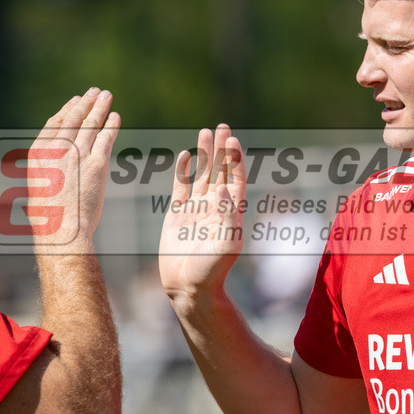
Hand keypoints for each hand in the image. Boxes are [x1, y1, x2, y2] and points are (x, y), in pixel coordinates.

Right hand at [29, 88, 120, 252]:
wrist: (61, 229)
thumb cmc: (49, 215)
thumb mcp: (39, 185)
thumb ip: (48, 167)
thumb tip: (57, 163)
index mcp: (38, 152)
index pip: (55, 122)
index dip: (67, 109)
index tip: (75, 100)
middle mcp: (57, 148)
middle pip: (74, 118)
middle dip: (86, 102)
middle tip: (95, 91)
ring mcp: (77, 153)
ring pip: (91, 123)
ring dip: (101, 107)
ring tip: (107, 96)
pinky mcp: (96, 163)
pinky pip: (106, 137)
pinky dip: (112, 125)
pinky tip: (116, 117)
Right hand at [159, 124, 246, 300]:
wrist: (188, 288)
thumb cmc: (212, 270)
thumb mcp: (227, 244)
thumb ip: (227, 215)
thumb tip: (222, 188)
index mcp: (231, 212)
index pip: (236, 179)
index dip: (235, 159)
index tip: (233, 140)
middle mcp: (216, 207)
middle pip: (220, 171)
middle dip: (222, 149)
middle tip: (222, 126)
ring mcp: (196, 209)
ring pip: (201, 175)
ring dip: (204, 154)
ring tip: (205, 132)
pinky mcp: (177, 215)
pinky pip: (181, 187)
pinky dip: (183, 172)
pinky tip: (186, 156)